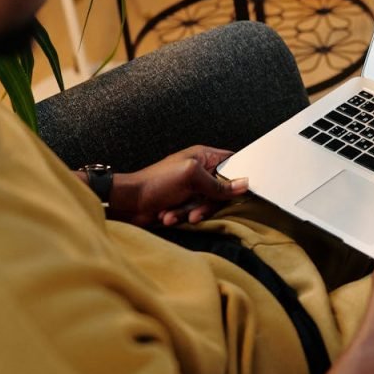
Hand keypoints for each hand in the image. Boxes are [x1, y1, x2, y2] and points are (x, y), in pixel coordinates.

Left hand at [106, 145, 247, 225]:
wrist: (129, 203)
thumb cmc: (155, 182)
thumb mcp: (191, 177)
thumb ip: (219, 183)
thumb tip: (244, 184)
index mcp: (203, 156)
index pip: (231, 162)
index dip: (237, 176)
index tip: (237, 191)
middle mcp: (200, 171)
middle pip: (223, 190)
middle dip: (207, 204)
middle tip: (194, 210)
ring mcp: (192, 188)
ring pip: (209, 204)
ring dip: (191, 212)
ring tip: (173, 214)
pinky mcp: (185, 203)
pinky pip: (196, 212)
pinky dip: (182, 216)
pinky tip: (168, 216)